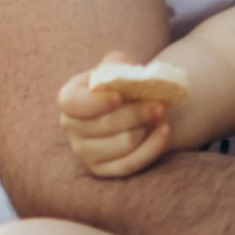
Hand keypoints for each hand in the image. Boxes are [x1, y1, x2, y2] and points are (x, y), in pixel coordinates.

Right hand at [55, 54, 190, 180]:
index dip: (96, 102)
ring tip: (160, 115)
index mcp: (69, 99)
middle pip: (106, 125)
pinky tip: (165, 132)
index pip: (73, 104)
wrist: (135, 108)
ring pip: (123, 144)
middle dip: (137, 113)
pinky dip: (152, 148)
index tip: (119, 97)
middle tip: (159, 104)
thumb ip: (118, 64)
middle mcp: (71, 127)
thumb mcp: (119, 66)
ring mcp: (85, 152)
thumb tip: (125, 71)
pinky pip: (130, 164)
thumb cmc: (123, 85)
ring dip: (147, 128)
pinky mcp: (103, 170)